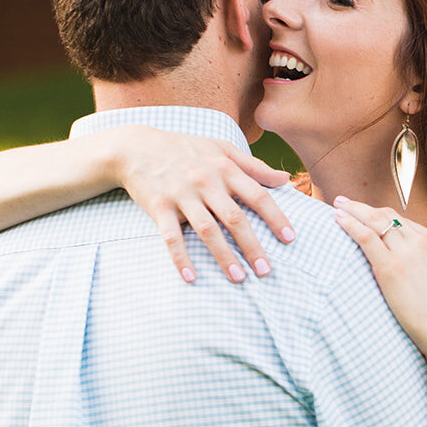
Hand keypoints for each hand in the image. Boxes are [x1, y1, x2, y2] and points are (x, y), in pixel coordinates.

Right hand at [110, 129, 294, 283]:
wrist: (136, 147)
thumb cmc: (185, 148)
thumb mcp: (221, 148)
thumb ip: (254, 165)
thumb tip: (285, 179)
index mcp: (224, 168)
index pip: (257, 195)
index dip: (276, 218)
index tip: (290, 239)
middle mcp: (205, 181)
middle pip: (235, 218)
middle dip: (252, 246)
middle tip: (266, 271)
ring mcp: (182, 195)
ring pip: (207, 230)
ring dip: (224, 257)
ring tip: (239, 279)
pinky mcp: (159, 207)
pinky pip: (171, 237)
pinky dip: (181, 258)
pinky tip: (192, 278)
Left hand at [332, 196, 426, 359]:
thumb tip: (422, 267)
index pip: (403, 221)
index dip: (382, 217)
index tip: (367, 215)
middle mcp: (422, 240)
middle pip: (387, 216)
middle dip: (364, 207)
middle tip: (345, 201)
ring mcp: (406, 252)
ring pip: (374, 220)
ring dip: (353, 210)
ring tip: (338, 205)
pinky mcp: (390, 267)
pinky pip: (365, 236)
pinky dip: (350, 224)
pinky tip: (338, 219)